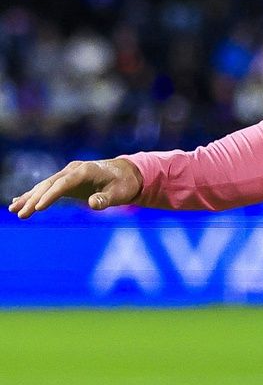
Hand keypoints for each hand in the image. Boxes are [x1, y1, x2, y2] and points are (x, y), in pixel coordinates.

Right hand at [8, 157, 142, 218]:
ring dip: (29, 197)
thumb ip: (106, 198)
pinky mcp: (65, 181)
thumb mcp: (120, 193)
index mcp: (85, 171)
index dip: (51, 195)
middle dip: (34, 199)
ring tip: (13, 209)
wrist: (126, 174)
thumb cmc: (123, 184)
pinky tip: (17, 202)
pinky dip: (32, 195)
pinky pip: (46, 188)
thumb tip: (94, 204)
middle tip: (21, 214)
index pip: (64, 183)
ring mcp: (67, 174)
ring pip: (44, 186)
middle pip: (50, 184)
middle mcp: (73, 170)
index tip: (39, 207)